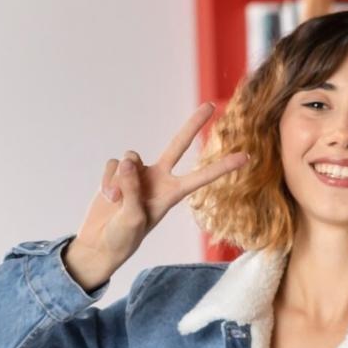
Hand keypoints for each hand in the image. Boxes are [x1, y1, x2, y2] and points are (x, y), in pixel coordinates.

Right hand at [64, 104, 246, 290]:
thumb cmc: (123, 238)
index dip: (223, 167)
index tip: (247, 156)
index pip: (202, 177)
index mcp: (172, 194)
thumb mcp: (132, 219)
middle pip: (179, 144)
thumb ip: (131, 189)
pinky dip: (106, 180)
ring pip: (131, 157)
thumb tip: (129, 161)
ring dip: (119, 179)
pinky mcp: (119, 172)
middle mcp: (159, 179)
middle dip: (193, 124)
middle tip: (212, 104)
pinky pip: (114, 164)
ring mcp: (139, 174)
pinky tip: (106, 197)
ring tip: (115, 201)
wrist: (100, 243)